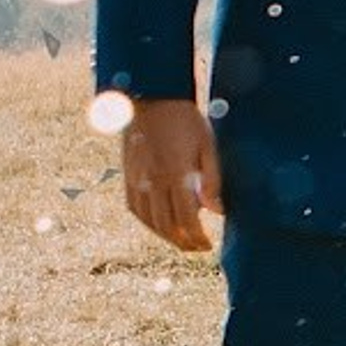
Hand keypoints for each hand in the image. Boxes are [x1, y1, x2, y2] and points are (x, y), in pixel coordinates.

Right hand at [122, 98, 219, 251]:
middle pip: (166, 225)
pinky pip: (134, 208)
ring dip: (165, 236)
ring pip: (148, 220)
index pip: (186, 219)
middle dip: (183, 242)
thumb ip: (212, 180)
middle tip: (197, 248)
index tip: (207, 245)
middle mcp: (153, 180)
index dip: (197, 237)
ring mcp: (137, 178)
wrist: (153, 97)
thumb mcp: (207, 145)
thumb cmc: (185, 119)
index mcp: (176, 173)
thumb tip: (217, 210)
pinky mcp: (127, 174)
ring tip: (181, 241)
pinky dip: (146, 222)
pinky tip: (158, 225)